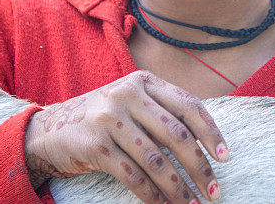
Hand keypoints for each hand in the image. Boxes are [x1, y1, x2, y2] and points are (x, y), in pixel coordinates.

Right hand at [23, 70, 228, 203]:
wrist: (49, 130)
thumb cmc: (103, 118)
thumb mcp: (131, 102)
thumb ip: (162, 111)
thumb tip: (206, 140)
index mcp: (143, 81)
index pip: (188, 105)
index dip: (211, 132)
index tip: (225, 157)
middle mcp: (127, 94)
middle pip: (176, 134)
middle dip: (199, 167)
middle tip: (214, 191)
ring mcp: (109, 118)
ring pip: (156, 160)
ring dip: (178, 187)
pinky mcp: (94, 144)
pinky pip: (132, 175)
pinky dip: (152, 195)